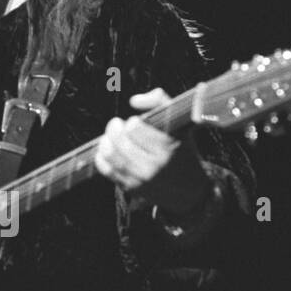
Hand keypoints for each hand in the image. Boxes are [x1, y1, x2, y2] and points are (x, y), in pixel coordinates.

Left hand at [95, 88, 210, 216]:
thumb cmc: (181, 149)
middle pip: (119, 141)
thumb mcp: (178, 124)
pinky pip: (107, 170)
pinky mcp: (131, 188)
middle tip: (116, 124)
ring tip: (110, 136)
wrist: (189, 189)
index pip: (134, 129)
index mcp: (167, 147)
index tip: (136, 121)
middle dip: (114, 128)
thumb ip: (159, 101)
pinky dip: (101, 157)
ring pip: (110, 155)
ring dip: (105, 141)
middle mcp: (154, 166)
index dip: (132, 122)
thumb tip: (133, 101)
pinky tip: (106, 149)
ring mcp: (141, 179)